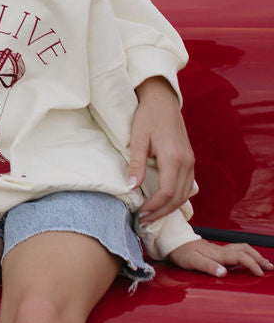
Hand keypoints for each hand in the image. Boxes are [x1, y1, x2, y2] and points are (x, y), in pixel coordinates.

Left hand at [129, 76, 195, 222]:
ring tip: (151, 217)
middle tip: (143, 222)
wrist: (162, 100)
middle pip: (178, 198)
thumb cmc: (148, 117)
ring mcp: (191, 162)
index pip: (167, 192)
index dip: (154, 207)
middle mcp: (187, 162)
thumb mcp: (137, 139)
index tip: (140, 214)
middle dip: (161, 213)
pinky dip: (176, 198)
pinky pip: (187, 186)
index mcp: (174, 158)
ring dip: (169, 208)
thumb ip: (136, 164)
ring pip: (185, 194)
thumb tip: (131, 187)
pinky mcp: (189, 160)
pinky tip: (163, 203)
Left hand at [166, 239, 271, 277]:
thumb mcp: (192, 262)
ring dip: (255, 255)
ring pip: (243, 249)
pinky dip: (247, 254)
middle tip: (271, 267)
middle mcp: (221, 250)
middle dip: (260, 259)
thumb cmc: (181, 252)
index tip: (260, 273)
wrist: (173, 242)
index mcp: (218, 254)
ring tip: (265, 263)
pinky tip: (248, 258)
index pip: (241, 258)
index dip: (252, 265)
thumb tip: (224, 273)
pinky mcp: (217, 250)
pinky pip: (237, 250)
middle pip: (246, 251)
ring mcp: (220, 249)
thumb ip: (208, 267)